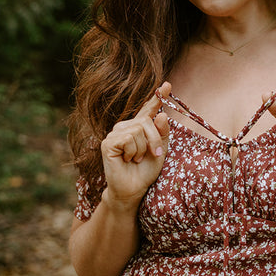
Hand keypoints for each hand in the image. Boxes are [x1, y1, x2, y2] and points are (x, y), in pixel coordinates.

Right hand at [100, 82, 171, 210]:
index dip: (157, 97)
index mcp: (138, 127)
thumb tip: (162, 115)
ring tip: (136, 159)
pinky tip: (127, 160)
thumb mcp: (160, 151)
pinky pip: (128, 138)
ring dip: (143, 149)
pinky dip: (133, 151)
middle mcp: (125, 127)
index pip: (148, 109)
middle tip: (154, 155)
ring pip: (138, 130)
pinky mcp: (108, 142)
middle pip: (146, 121)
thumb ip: (162, 133)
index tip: (167, 85)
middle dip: (155, 139)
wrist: (133, 190)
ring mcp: (115, 133)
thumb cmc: (145, 171)